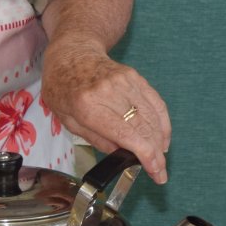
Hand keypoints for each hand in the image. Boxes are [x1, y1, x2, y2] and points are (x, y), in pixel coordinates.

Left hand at [43, 37, 171, 182]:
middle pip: (143, 126)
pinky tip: (162, 137)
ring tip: (160, 158)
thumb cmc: (63, 88)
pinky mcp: (135, 76)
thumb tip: (124, 154)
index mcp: (88, 106)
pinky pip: (155, 101)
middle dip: (156, 154)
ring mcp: (125, 81)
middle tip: (160, 172)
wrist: (71, 53)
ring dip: (161, 140)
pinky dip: (162, 122)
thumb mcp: (68, 120)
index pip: (126, 134)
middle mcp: (110, 92)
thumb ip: (96, 139)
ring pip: (152, 115)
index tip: (155, 172)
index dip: (146, 155)